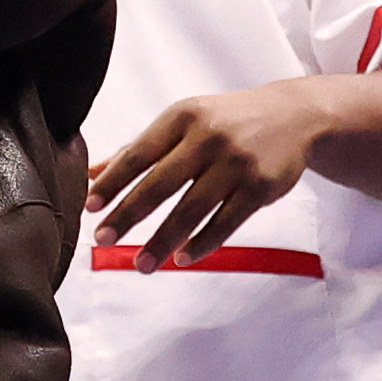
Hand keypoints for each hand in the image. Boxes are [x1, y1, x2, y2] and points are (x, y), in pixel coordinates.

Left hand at [88, 81, 322, 270]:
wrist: (292, 116)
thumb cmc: (225, 121)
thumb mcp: (183, 123)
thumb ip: (139, 149)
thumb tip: (91, 174)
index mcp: (182, 117)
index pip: (139, 153)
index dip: (112, 181)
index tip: (89, 207)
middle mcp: (208, 137)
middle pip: (160, 184)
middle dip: (128, 215)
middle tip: (102, 240)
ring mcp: (236, 163)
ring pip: (192, 210)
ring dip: (163, 240)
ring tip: (142, 264)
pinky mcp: (260, 187)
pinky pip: (225, 223)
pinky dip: (201, 244)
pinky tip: (181, 258)